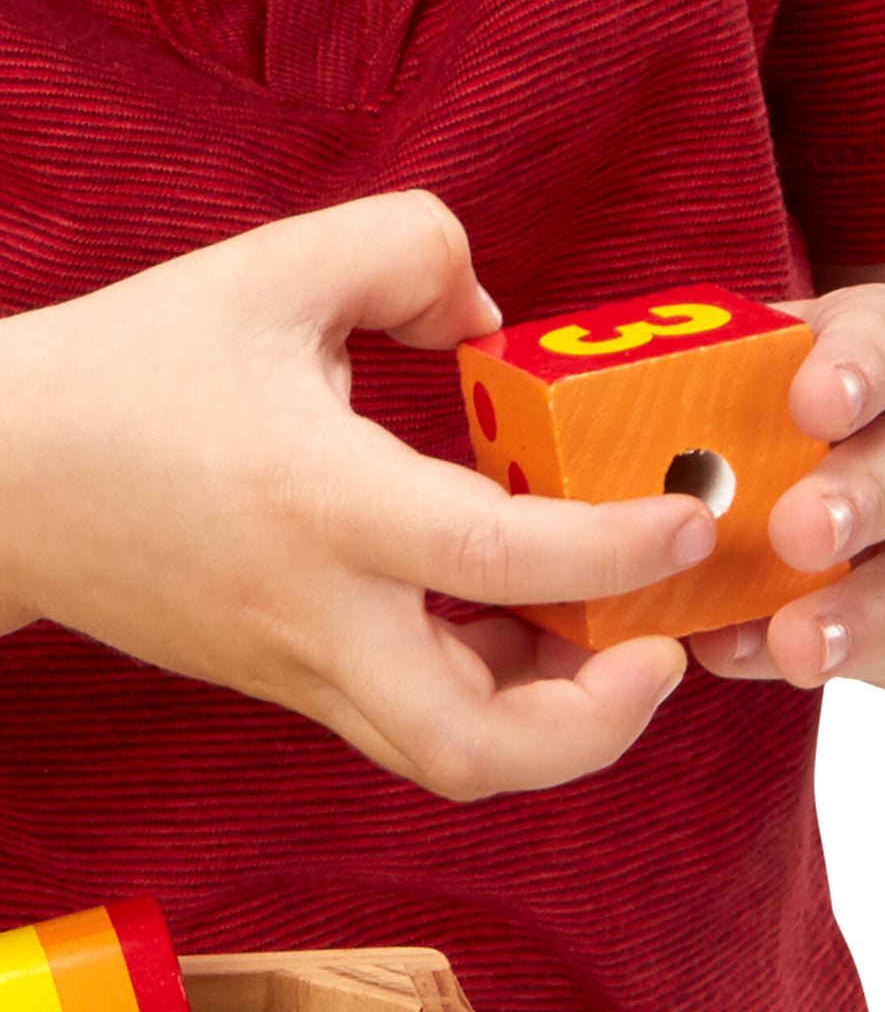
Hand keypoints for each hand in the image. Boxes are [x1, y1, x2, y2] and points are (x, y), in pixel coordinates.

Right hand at [0, 192, 715, 797]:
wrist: (1, 477)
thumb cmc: (128, 375)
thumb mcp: (272, 271)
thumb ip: (410, 255)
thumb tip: (496, 321)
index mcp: (321, 503)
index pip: (501, 554)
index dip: (617, 550)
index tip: (690, 519)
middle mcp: (319, 615)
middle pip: (475, 749)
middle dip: (599, 725)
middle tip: (659, 651)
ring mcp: (303, 667)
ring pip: (449, 756)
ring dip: (554, 717)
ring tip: (607, 631)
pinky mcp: (296, 682)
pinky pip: (418, 721)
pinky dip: (495, 690)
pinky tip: (521, 618)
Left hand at [690, 283, 884, 692]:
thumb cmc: (852, 421)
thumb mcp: (811, 375)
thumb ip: (731, 389)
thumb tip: (586, 439)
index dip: (857, 371)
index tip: (814, 404)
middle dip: (861, 497)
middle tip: (797, 532)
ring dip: (863, 609)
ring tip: (801, 642)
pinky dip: (845, 654)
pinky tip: (785, 662)